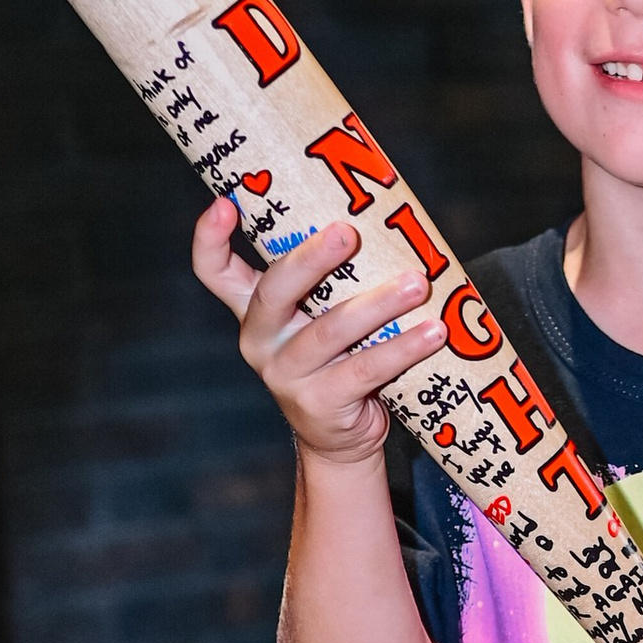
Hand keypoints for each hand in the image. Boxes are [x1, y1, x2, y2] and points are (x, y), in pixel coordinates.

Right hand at [191, 198, 446, 461]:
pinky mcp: (320, 404)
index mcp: (253, 309)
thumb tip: (386, 220)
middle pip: (274, 292)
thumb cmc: (337, 357)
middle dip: (310, 260)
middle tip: (348, 233)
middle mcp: (261, 340)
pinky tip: (433, 332)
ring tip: (417, 284)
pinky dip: (403, 348)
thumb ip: (331, 278)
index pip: (214, 271)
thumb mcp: (318, 314)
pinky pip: (365, 369)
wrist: (341, 437)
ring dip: (378, 304)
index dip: (210, 239)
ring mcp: (287, 375)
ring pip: (330, 331)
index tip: (225, 205)